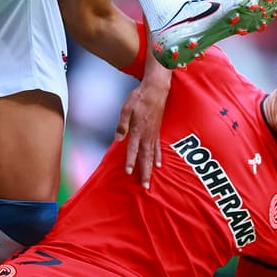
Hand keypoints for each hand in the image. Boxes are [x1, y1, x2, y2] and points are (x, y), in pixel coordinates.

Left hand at [114, 70, 170, 187]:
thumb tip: (118, 138)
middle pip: (145, 157)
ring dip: (150, 169)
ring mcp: (153, 134)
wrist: (156, 90)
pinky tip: (159, 164)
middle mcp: (147, 135)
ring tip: (150, 181)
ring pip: (152, 155)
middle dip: (144, 172)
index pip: (133, 149)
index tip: (129, 172)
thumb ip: (122, 124)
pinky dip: (158, 157)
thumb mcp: (126, 108)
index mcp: (138, 129)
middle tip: (144, 186)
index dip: (130, 161)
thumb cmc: (139, 98)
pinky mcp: (157, 132)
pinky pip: (158, 148)